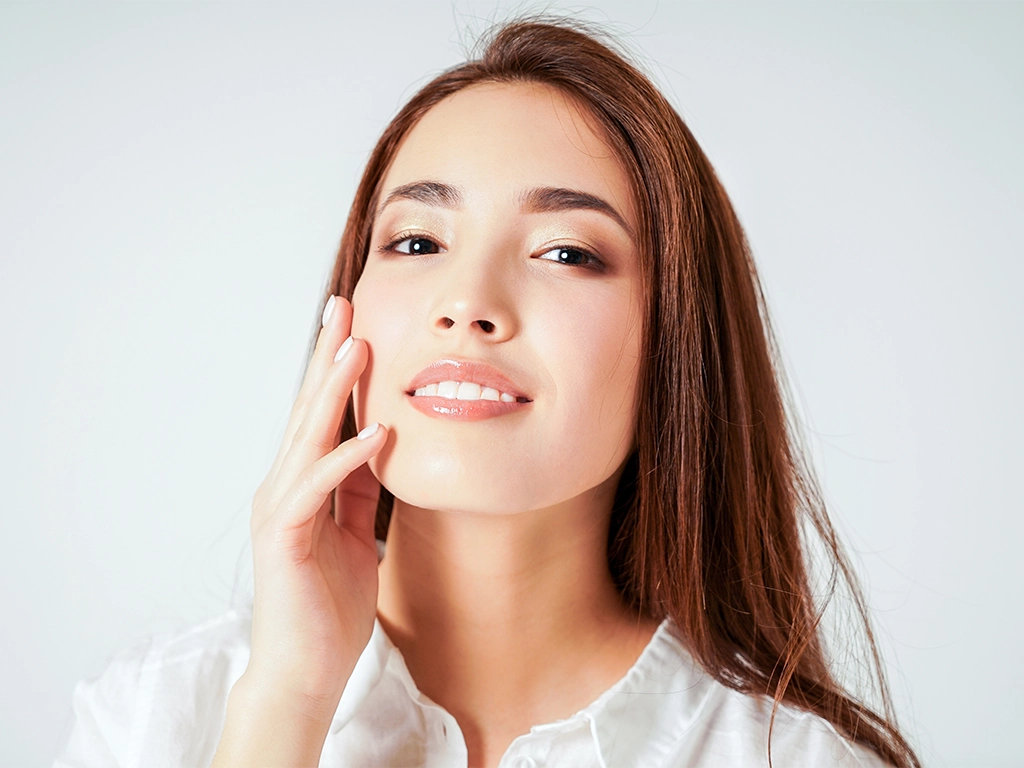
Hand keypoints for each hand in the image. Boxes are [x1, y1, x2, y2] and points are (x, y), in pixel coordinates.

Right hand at [244, 294, 386, 715]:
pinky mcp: (284, 537)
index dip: (339, 371)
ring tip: (356, 347)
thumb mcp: (356, 534)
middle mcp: (284, 487)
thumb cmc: (330, 606)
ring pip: (307, 437)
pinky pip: (318, 487)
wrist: (306, 670)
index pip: (322, 416)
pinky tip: (376, 433)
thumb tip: (382, 440)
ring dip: (332, 391)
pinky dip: (346, 457)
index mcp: (302, 485)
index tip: (357, 327)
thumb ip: (361, 488)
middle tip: (345, 307)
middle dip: (328, 358)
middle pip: (308, 411)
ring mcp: (279, 509)